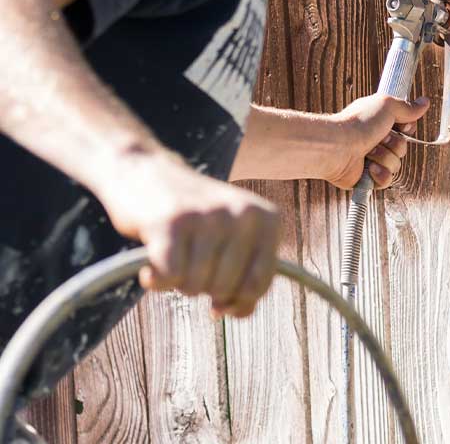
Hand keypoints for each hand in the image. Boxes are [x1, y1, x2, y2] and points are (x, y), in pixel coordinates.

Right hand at [96, 152, 281, 317]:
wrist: (145, 172)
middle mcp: (244, 213)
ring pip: (197, 285)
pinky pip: (170, 277)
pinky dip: (157, 280)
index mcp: (268, 219)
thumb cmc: (194, 217)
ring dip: (178, 282)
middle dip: (204, 289)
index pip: (259, 283)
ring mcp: (208, 216)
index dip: (237, 302)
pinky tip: (151, 266)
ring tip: (174, 257)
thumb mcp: (233, 239)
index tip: (220, 300)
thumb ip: (246, 276)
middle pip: (226, 288)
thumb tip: (238, 313)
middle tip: (190, 265)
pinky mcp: (171, 222)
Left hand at [324, 94, 430, 189]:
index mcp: (378, 123)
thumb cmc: (358, 123)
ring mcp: (371, 160)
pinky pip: (387, 180)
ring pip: (396, 164)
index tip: (400, 126)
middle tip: (379, 138)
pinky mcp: (367, 178)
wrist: (338, 147)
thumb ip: (407, 107)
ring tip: (369, 152)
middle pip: (402, 147)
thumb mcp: (388, 105)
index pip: (405, 129)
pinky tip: (369, 167)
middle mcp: (374, 141)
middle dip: (394, 144)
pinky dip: (380, 174)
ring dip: (385, 158)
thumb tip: (424, 102)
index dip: (406, 129)